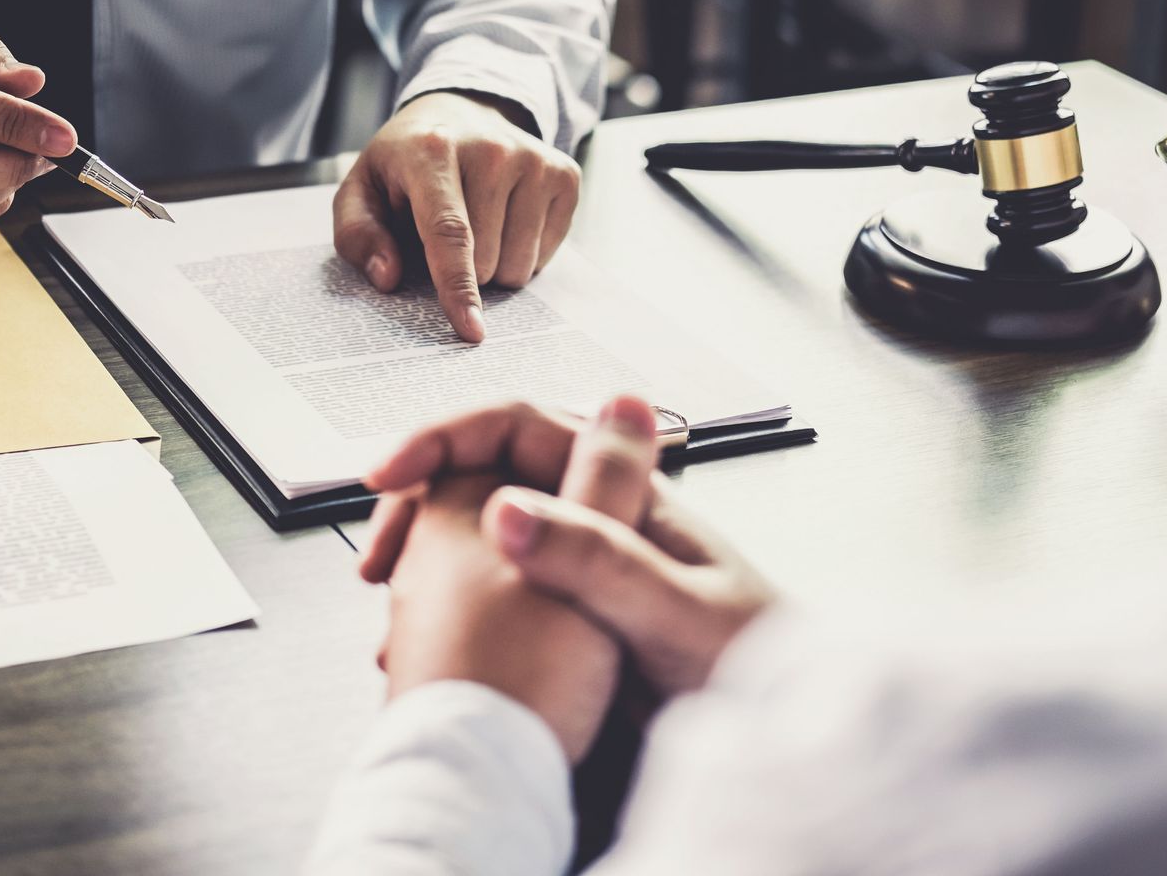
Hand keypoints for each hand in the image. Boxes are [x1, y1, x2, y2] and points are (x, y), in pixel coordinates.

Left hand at [333, 91, 580, 341]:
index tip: (470, 330)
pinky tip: (505, 218)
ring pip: (519, 265)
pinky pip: (546, 255)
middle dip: (463, 271)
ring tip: (477, 223)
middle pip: (486, 260)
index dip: (458, 287)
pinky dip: (523, 252)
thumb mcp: (361, 191)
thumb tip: (387, 277)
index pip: (449, 232)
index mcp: (432, 151)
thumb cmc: (405, 165)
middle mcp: (492, 149)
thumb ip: (358, 235)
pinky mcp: (564, 174)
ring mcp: (534, 159)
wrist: (460, 112)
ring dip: (494, 265)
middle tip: (446, 234)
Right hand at [359, 397, 773, 696]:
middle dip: (421, 504)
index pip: (518, 429)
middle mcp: (598, 518)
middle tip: (378, 558)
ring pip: (481, 538)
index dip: (447, 440)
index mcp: (625, 493)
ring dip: (426, 564)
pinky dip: (447, 613)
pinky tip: (430, 652)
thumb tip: (506, 508)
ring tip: (393, 611)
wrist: (788, 738)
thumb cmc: (756, 666)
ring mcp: (581, 568)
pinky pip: (492, 595)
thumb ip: (599, 560)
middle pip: (487, 476)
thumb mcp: (673, 612)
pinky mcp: (570, 620)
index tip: (390, 476)